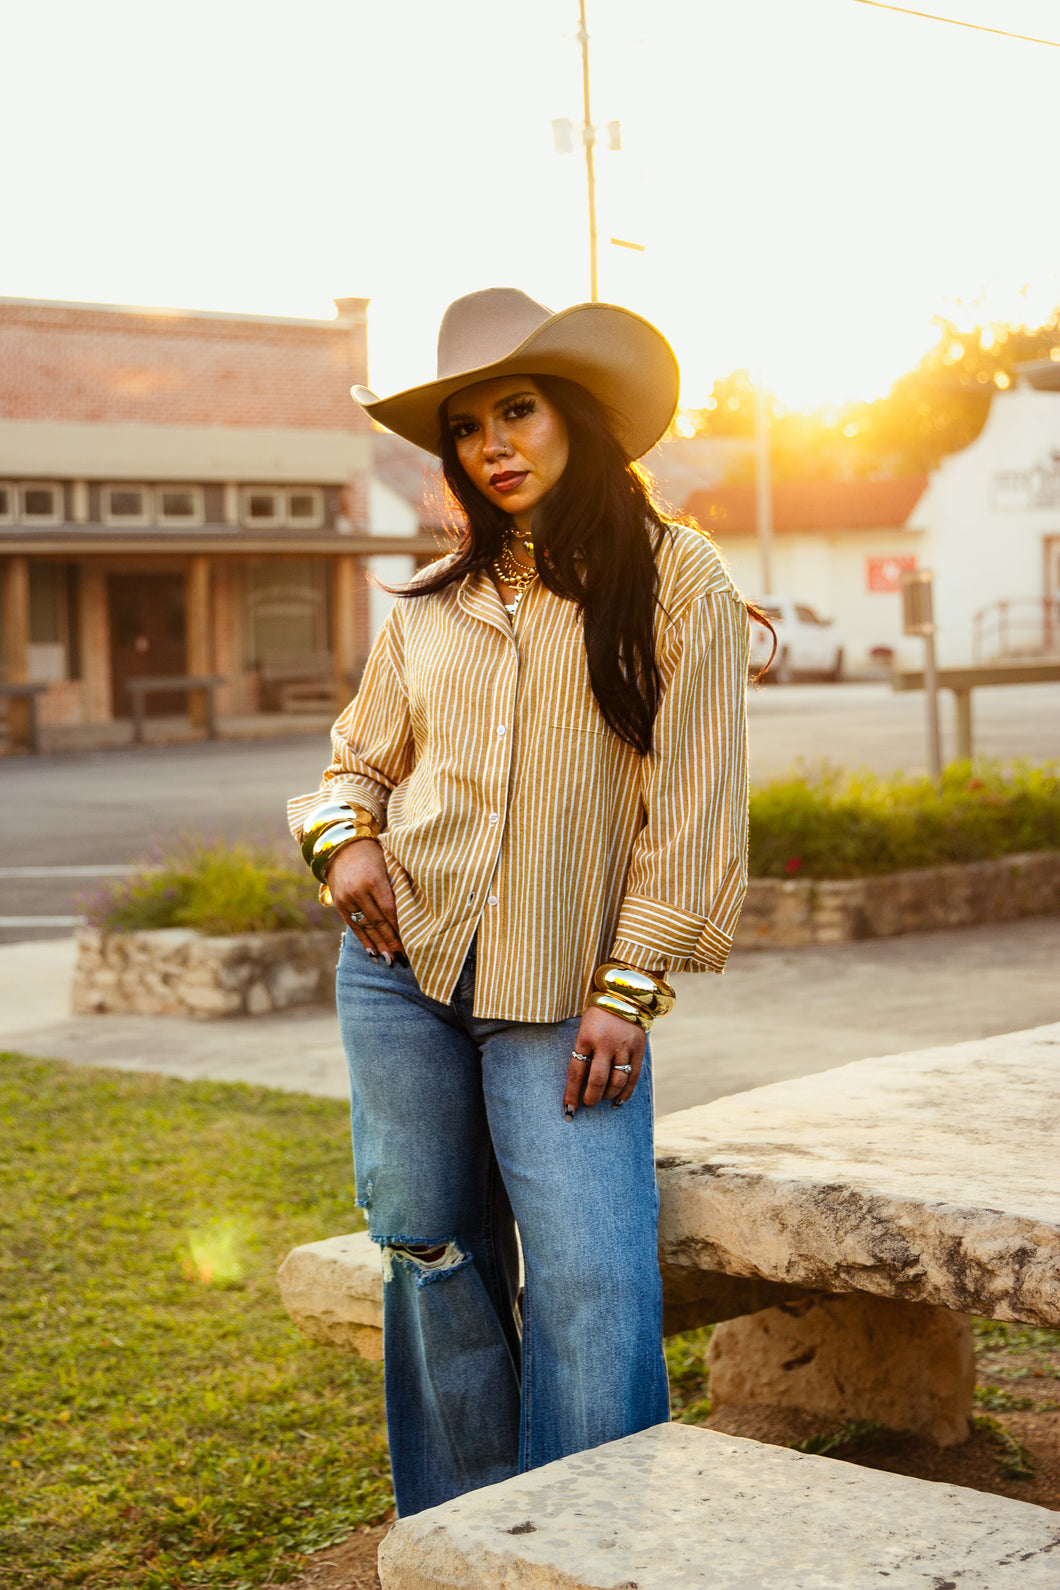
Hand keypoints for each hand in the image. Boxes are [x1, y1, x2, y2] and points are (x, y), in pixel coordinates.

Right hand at [325, 840, 404, 961]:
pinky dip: (364, 940)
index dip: (400, 928)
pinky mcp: (339, 904)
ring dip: (379, 945)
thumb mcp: (387, 864)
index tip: (411, 942)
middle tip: (404, 959)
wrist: (341, 846)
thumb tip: (414, 910)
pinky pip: (353, 926)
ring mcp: (346, 899)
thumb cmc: (373, 854)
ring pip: (365, 927)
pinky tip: (373, 952)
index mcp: (373, 879)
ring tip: (390, 960)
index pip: (390, 910)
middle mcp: (358, 891)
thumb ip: (397, 885)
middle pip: (378, 922)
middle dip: (392, 941)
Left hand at [563, 1005, 645, 1116]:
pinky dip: (626, 1093)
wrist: (623, 996)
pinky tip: (618, 1101)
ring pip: (617, 1081)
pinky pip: (633, 1077)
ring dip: (608, 1095)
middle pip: (597, 1080)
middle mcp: (605, 1043)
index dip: (572, 1094)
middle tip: (588, 1103)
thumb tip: (580, 1086)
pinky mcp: (639, 1049)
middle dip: (591, 1098)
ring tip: (603, 1098)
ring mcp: (624, 1046)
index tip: (569, 1110)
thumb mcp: (583, 1030)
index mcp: (585, 1037)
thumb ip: (583, 1054)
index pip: (576, 1072)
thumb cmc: (597, 1017)